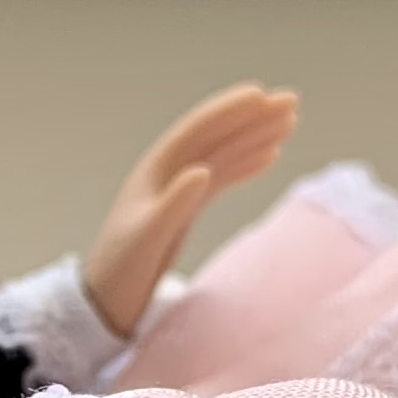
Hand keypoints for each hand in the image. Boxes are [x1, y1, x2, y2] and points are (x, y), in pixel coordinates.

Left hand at [81, 82, 299, 337]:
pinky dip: (246, 164)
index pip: (198, 131)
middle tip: (291, 102)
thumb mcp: (146, 240)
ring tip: (289, 123)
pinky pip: (221, 176)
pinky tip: (269, 156)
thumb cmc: (120, 271)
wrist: (105, 301)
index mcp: (155, 172)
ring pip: (222, 153)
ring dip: (254, 136)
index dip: (230, 111)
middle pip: (215, 136)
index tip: (262, 95)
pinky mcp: (185, 208)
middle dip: (251, 118)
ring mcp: (177, 189)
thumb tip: (202, 169)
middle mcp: (166, 173)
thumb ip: (173, 204)